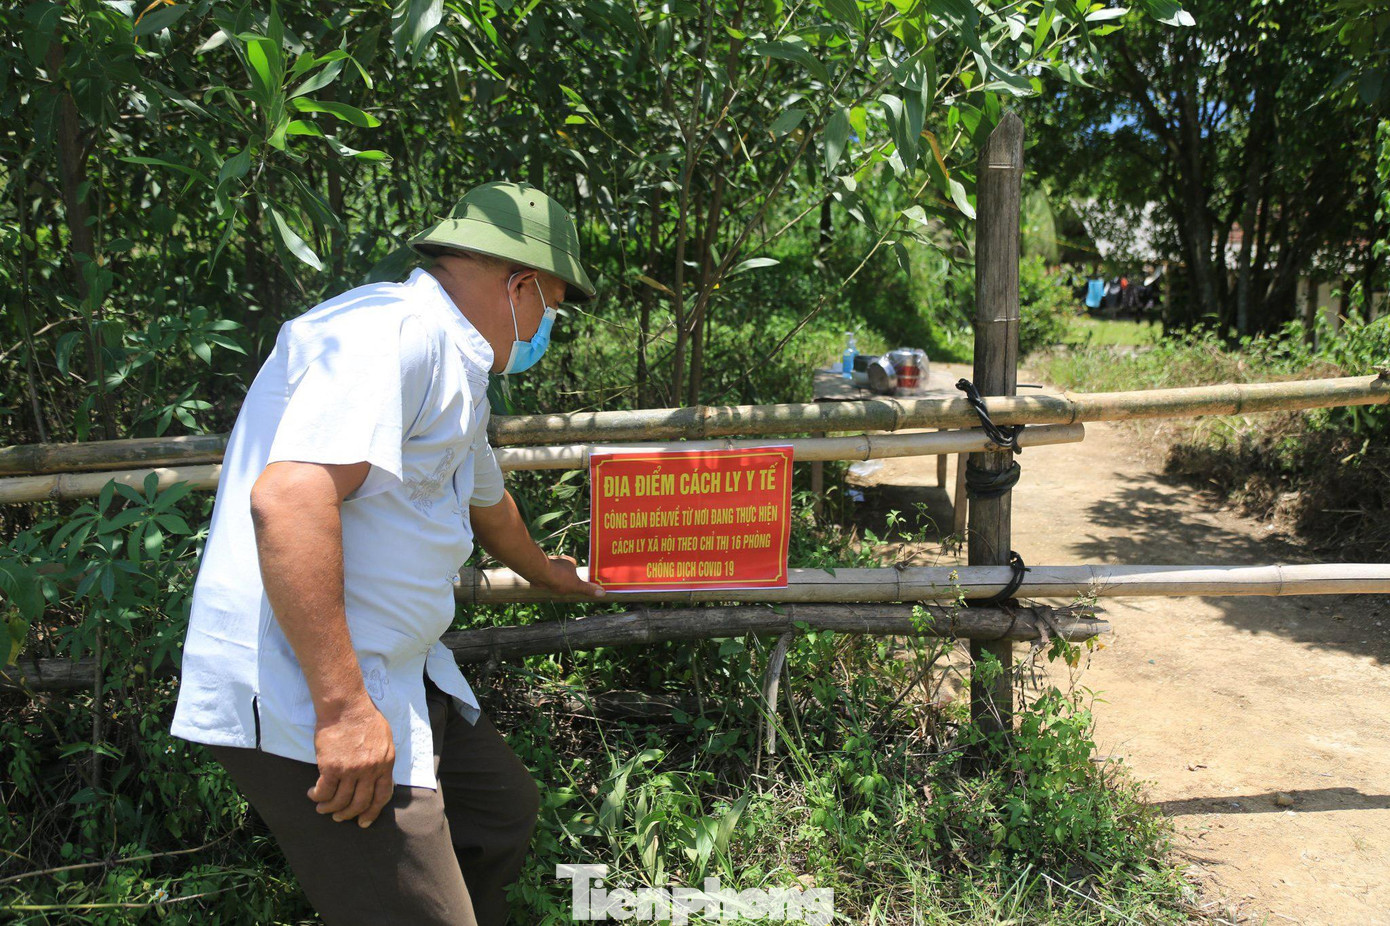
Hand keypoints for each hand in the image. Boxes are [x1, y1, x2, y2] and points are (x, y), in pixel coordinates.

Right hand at [307, 695, 395, 827]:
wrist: (345, 706)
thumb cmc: (364, 717)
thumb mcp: (385, 739)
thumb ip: (382, 759)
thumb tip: (378, 777)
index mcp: (385, 763)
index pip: (382, 795)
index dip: (372, 812)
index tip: (364, 821)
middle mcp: (370, 770)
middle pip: (360, 802)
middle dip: (349, 815)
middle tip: (340, 818)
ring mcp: (351, 770)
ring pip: (340, 801)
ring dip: (330, 808)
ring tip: (323, 808)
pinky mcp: (331, 768)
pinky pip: (324, 791)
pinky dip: (317, 797)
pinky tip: (313, 795)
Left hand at [538, 554, 605, 598]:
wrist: (539, 572)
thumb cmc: (559, 577)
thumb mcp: (576, 586)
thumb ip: (588, 589)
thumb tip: (603, 593)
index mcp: (570, 561)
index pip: (574, 565)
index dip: (574, 572)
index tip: (574, 580)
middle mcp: (559, 560)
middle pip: (563, 567)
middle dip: (563, 575)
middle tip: (563, 585)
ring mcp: (549, 562)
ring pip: (552, 570)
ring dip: (552, 576)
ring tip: (552, 585)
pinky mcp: (539, 566)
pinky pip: (543, 572)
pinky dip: (543, 577)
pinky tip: (542, 584)